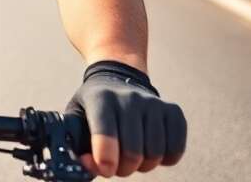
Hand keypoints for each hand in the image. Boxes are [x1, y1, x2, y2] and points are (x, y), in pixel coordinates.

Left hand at [65, 61, 186, 176]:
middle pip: (132, 151)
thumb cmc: (92, 108)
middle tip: (116, 166)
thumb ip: (75, 144)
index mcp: (100, 98)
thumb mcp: (75, 119)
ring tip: (131, 157)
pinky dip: (164, 160)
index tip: (106, 169)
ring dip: (142, 166)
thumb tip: (89, 164)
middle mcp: (129, 97)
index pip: (105, 132)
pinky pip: (175, 149)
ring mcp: (154, 103)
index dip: (106, 158)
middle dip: (123, 168)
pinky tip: (150, 151)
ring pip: (154, 154)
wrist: (117, 81)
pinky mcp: (174, 111)